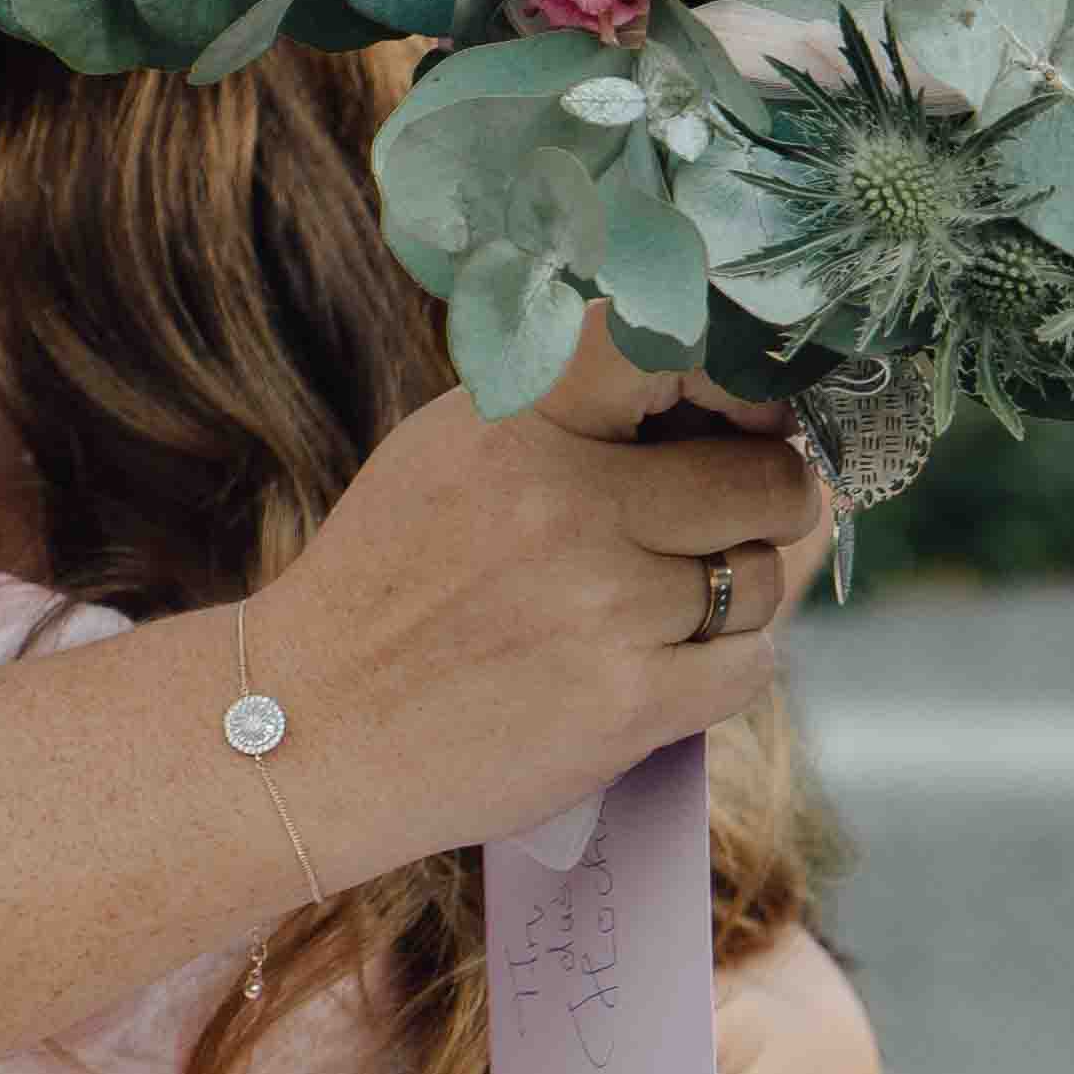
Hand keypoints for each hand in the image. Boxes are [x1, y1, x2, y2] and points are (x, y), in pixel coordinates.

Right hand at [245, 378, 826, 883]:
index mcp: (520, 420)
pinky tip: (664, 664)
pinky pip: (751, 667)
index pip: (678, 344)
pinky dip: (726, 668)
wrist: (307, 730)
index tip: (743, 415)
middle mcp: (566, 501)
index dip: (744, 376)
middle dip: (763, 503)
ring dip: (736, 597)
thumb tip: (738, 408)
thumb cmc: (392, 586)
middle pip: (765, 478)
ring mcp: (600, 605)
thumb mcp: (453, 452)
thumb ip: (576, 412)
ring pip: (763, 580)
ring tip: (657, 608)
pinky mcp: (625, 703)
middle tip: (720, 525)